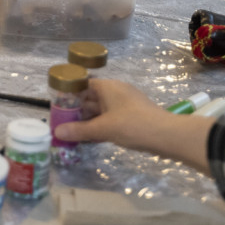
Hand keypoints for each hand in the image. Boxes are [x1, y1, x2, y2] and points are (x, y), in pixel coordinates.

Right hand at [53, 78, 212, 173]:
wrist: (168, 136)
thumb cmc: (133, 125)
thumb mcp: (103, 129)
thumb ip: (79, 130)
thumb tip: (56, 132)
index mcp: (107, 87)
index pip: (82, 85)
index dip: (68, 95)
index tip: (57, 108)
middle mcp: (116, 91)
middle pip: (90, 98)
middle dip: (77, 111)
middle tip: (62, 124)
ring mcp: (126, 104)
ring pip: (100, 110)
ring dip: (88, 121)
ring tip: (73, 133)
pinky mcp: (133, 117)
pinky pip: (110, 118)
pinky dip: (100, 126)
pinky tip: (91, 138)